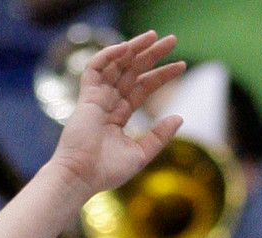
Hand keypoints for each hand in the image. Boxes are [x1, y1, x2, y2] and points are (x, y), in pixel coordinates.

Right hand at [54, 31, 184, 196]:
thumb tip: (179, 117)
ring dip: (134, 48)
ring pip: (116, 65)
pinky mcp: (86, 97)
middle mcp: (108, 103)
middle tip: (172, 40)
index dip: (160, 76)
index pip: (142, 88)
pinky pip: (95, 68)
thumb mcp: (141, 154)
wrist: (81, 177)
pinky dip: (109, 55)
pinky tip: (127, 47)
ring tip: (154, 36)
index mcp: (119, 116)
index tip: (181, 66)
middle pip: (132, 72)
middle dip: (151, 55)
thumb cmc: (106, 172)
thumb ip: (159, 136)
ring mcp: (96, 99)